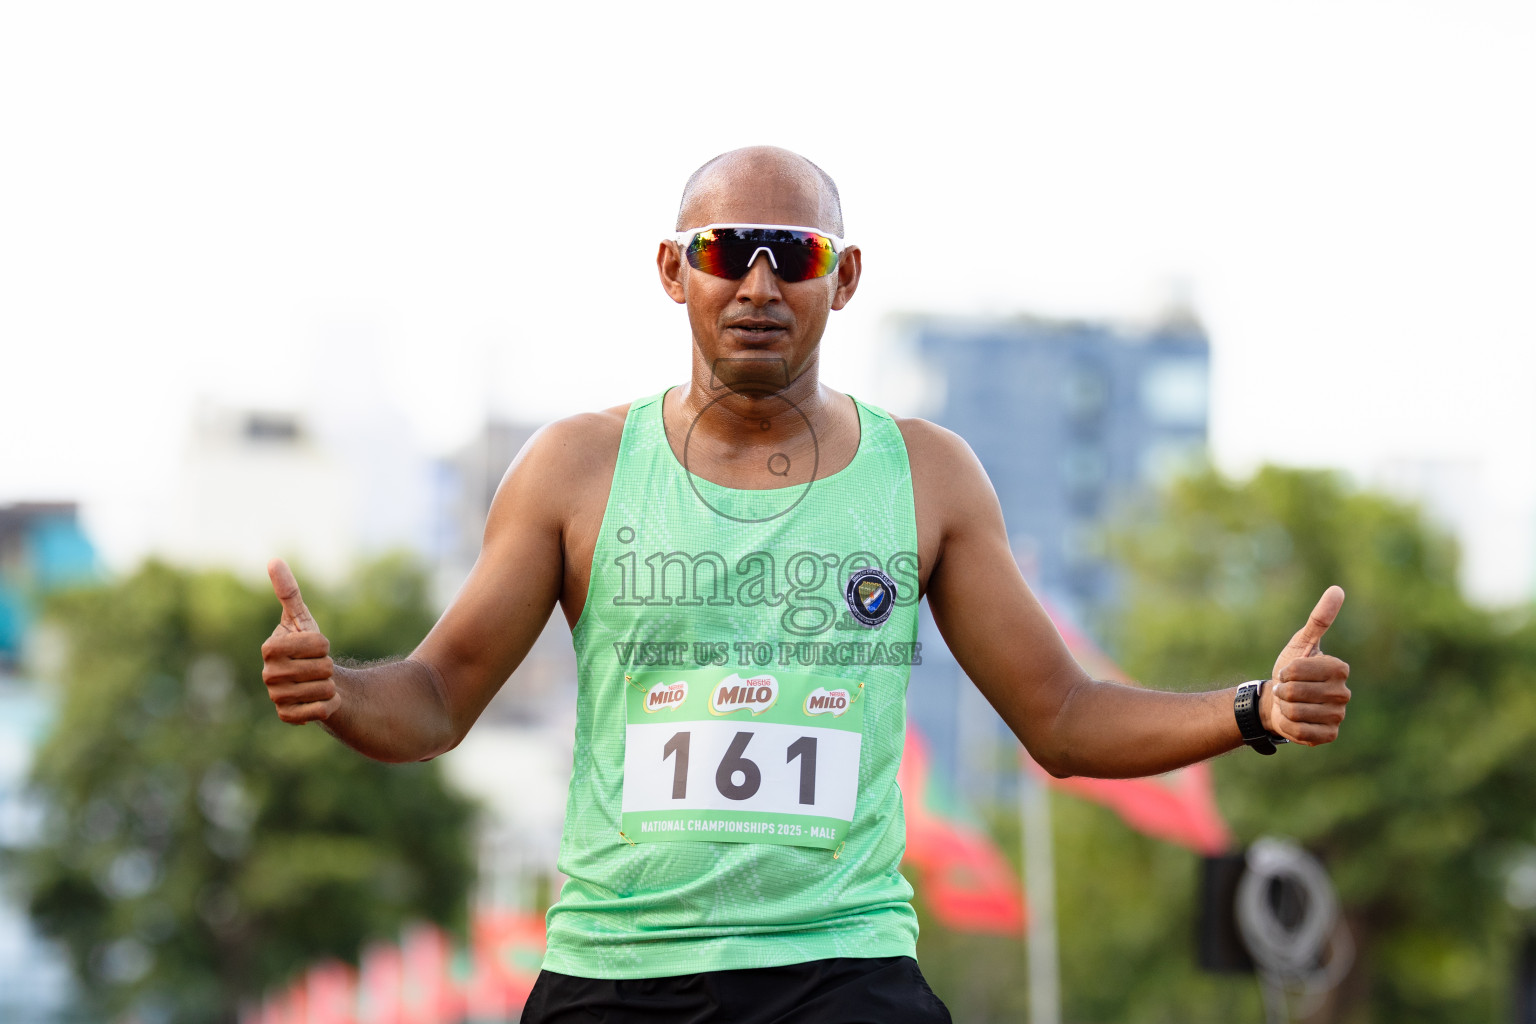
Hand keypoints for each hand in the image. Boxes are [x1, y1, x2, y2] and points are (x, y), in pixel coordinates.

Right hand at [260, 558, 339, 723]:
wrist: (312, 681)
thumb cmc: (307, 646)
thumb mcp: (301, 618)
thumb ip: (288, 591)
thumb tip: (273, 560)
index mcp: (270, 648)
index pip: (319, 645)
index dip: (324, 645)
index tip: (314, 647)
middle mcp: (268, 674)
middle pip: (324, 668)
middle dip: (328, 666)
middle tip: (316, 666)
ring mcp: (276, 697)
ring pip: (324, 689)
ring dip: (330, 686)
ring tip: (317, 682)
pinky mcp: (287, 717)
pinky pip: (321, 711)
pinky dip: (329, 705)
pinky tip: (318, 700)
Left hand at [1261, 585, 1350, 745]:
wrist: (1279, 702)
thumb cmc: (1290, 670)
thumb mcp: (1300, 643)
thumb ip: (1319, 619)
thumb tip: (1337, 590)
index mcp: (1339, 669)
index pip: (1300, 670)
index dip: (1287, 671)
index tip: (1288, 671)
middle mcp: (1344, 693)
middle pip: (1296, 692)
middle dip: (1283, 690)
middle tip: (1286, 690)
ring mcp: (1338, 716)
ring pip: (1296, 712)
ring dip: (1284, 708)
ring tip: (1290, 704)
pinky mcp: (1329, 736)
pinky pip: (1300, 731)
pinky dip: (1288, 725)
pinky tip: (1294, 720)